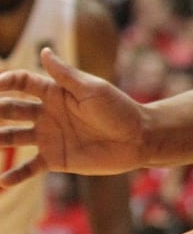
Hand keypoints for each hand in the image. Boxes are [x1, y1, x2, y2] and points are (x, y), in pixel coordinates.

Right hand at [0, 48, 144, 184]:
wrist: (138, 139)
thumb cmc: (119, 109)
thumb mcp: (92, 89)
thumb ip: (66, 75)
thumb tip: (44, 51)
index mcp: (54, 93)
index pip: (21, 83)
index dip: (4, 82)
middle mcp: (46, 114)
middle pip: (9, 110)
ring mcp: (48, 137)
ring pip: (11, 137)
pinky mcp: (55, 159)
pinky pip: (29, 167)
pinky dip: (13, 175)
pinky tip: (1, 182)